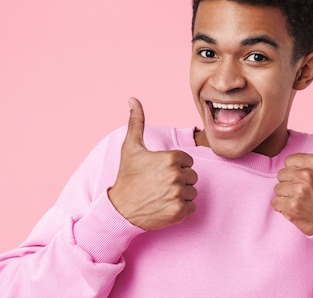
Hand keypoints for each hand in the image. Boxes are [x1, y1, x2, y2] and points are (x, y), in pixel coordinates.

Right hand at [108, 97, 197, 229]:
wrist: (119, 209)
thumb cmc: (127, 176)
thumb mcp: (130, 147)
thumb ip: (136, 122)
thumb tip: (132, 99)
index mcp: (171, 158)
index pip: (187, 161)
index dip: (175, 166)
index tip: (160, 172)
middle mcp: (176, 175)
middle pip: (192, 176)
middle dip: (179, 180)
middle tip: (160, 184)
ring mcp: (178, 194)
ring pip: (192, 192)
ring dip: (181, 195)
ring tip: (162, 195)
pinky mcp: (178, 212)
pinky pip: (191, 208)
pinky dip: (181, 209)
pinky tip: (165, 206)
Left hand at [271, 121, 312, 235]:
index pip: (289, 161)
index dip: (296, 171)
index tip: (308, 181)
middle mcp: (307, 175)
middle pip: (282, 175)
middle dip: (291, 184)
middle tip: (306, 193)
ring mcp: (299, 191)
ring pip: (277, 189)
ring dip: (287, 197)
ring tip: (302, 202)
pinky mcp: (292, 208)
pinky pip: (275, 203)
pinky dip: (283, 209)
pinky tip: (297, 210)